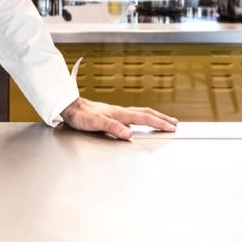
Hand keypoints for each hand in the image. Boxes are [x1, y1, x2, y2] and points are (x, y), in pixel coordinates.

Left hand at [60, 97, 177, 140]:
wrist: (68, 106)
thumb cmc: (79, 115)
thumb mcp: (95, 123)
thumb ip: (112, 128)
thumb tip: (130, 134)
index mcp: (119, 113)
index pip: (144, 117)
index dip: (158, 122)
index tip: (172, 127)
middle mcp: (119, 111)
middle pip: (145, 113)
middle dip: (161, 118)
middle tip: (174, 123)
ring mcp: (115, 112)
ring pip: (139, 113)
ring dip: (153, 116)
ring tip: (162, 120)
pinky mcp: (110, 114)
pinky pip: (131, 115)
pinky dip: (141, 117)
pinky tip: (139, 122)